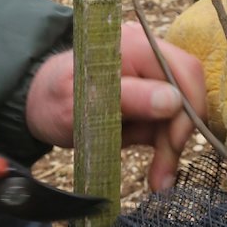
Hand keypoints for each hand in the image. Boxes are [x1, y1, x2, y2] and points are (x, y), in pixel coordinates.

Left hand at [25, 22, 206, 190]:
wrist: (38, 104)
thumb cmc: (54, 99)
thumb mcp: (85, 103)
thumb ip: (129, 98)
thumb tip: (173, 101)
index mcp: (137, 46)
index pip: (185, 72)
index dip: (188, 110)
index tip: (172, 144)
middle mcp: (150, 56)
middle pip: (188, 93)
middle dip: (179, 135)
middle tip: (163, 174)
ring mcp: (151, 77)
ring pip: (181, 112)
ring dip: (172, 147)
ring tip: (159, 179)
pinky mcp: (150, 98)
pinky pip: (169, 122)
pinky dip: (165, 147)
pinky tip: (157, 170)